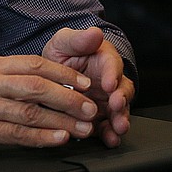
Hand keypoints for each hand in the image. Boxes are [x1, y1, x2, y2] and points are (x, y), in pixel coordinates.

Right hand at [0, 52, 104, 163]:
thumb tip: (43, 84)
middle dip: (68, 96)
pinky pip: (14, 132)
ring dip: (60, 120)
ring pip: (29, 110)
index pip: (33, 63)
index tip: (84, 82)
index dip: (63, 72)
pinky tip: (57, 139)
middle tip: (90, 107)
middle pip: (36, 85)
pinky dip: (39, 136)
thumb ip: (4, 77)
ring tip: (81, 127)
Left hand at [42, 26, 133, 146]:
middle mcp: (109, 81)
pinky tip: (110, 139)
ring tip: (118, 127)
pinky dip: (110, 134)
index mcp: (104, 60)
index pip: (112, 64)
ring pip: (119, 110)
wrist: (49, 77)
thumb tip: (94, 32)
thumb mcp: (63, 42)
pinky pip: (108, 127)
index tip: (108, 83)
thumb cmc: (61, 56)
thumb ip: (78, 39)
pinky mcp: (99, 118)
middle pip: (122, 90)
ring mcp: (105, 101)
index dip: (111, 74)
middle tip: (116, 105)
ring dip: (120, 119)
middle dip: (121, 99)